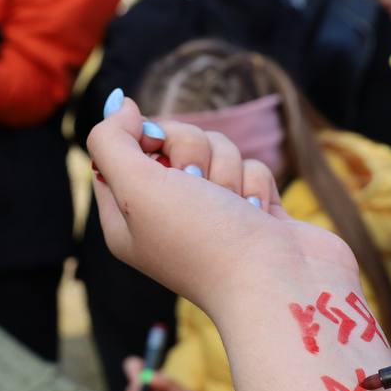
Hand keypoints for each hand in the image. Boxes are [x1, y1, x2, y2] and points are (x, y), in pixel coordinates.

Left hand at [88, 90, 390, 390]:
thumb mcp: (137, 188)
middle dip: (191, 151)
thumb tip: (120, 106)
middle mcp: (168, 215)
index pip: (119, 152)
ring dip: (228, 170)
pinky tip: (259, 215)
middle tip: (197, 184)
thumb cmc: (203, 241)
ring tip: (234, 208)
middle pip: (172, 140)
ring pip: (217, 149)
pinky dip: (257, 185)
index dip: (140, 139)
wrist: (279, 284)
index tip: (155, 148)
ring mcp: (214, 213)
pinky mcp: (255, 210)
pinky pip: (252, 168)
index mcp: (128, 217)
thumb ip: (112, 141)